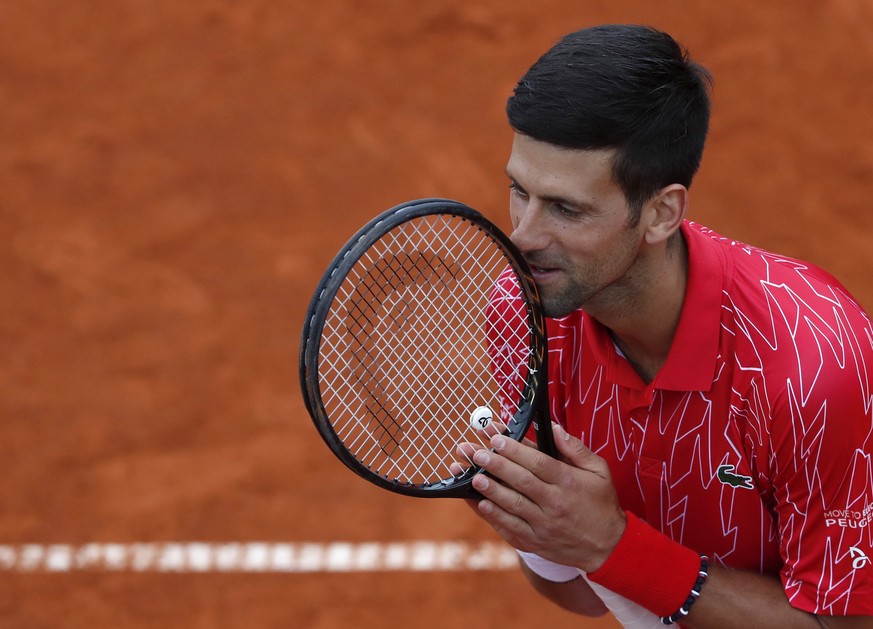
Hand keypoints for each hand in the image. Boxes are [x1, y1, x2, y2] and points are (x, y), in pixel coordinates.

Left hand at [463, 422, 625, 572]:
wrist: (609, 548)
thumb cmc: (601, 504)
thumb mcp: (598, 471)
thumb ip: (575, 449)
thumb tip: (553, 428)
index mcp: (568, 483)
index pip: (538, 463)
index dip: (515, 449)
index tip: (496, 437)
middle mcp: (555, 504)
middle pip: (521, 482)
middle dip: (496, 466)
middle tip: (476, 453)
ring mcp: (544, 526)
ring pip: (513, 506)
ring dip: (490, 490)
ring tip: (472, 476)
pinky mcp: (536, 542)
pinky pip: (511, 529)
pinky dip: (494, 517)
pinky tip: (480, 504)